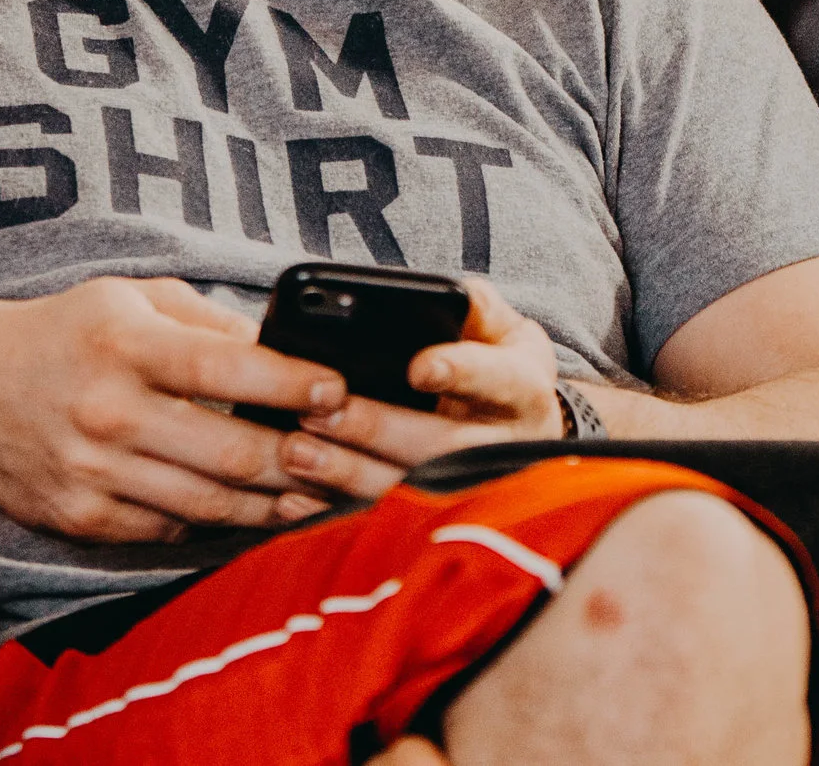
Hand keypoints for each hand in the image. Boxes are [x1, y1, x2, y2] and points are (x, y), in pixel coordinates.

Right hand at [0, 276, 347, 544]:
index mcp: (124, 341)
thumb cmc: (63, 335)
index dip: (294, 384)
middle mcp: (107, 409)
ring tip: (319, 491)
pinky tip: (255, 511)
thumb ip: (206, 321)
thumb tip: (283, 351)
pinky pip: (171, 529)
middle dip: (303, 458)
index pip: (229, 367)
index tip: (338, 391)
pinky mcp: (82, 519)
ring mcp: (93, 472)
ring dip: (276, 502)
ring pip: (211, 503)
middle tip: (345, 456)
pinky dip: (220, 524)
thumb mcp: (129, 297)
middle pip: (232, 451)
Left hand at [277, 278, 565, 503]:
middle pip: (443, 445)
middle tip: (320, 410)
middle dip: (378, 428)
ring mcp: (471, 492)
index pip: (497, 380)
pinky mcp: (435, 521)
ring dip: (348, 473)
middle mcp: (504, 447)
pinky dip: (336, 513)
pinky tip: (295, 501)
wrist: (523, 434)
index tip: (417, 368)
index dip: (460, 373)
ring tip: (295, 450)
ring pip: (410, 490)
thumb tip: (457, 293)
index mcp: (523, 390)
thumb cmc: (500, 369)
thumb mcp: (505, 331)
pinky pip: (384, 524)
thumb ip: (480, 309)